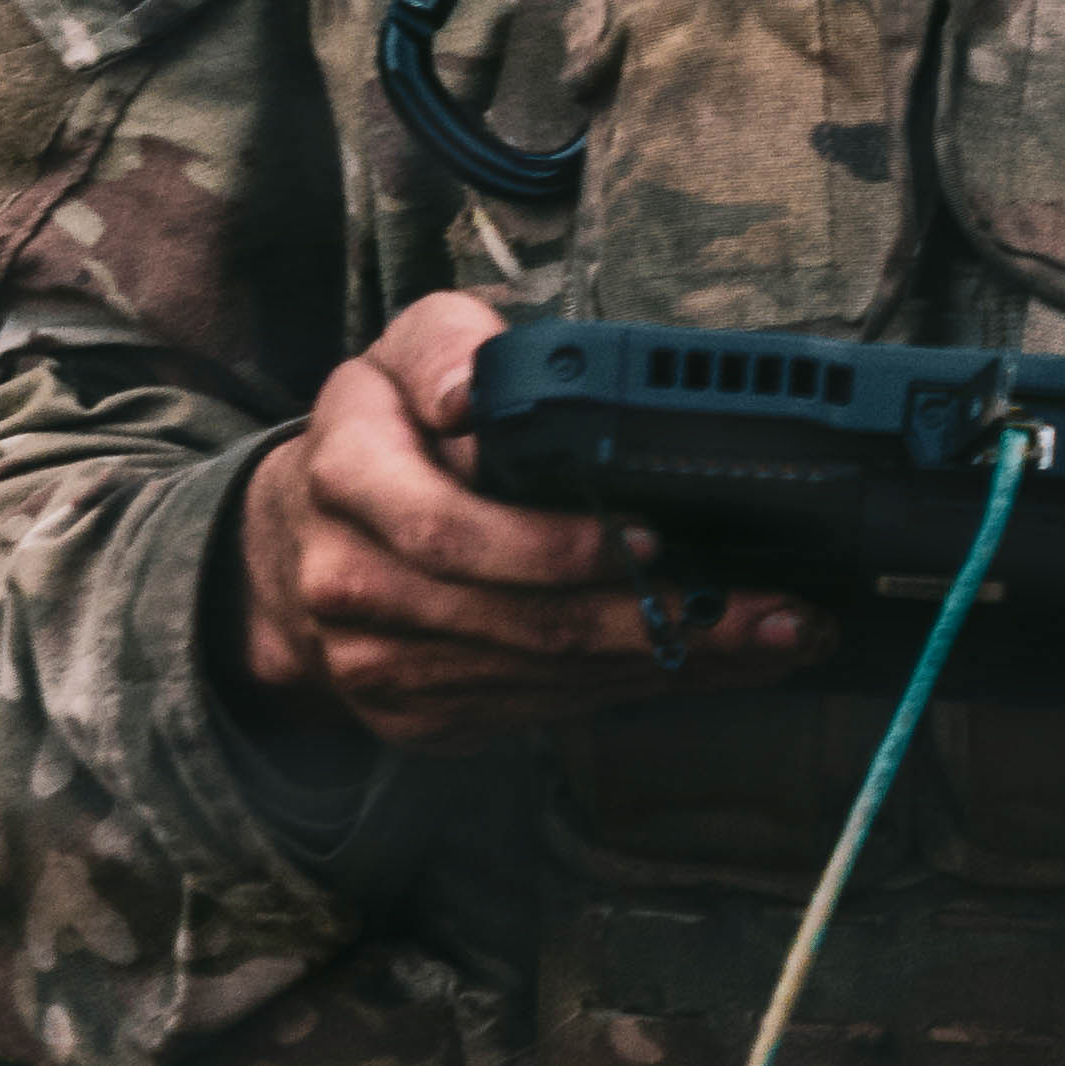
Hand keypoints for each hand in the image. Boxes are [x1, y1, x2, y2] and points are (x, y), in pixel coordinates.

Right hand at [221, 289, 822, 745]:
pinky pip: (540, 710)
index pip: (451, 529)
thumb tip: (467, 395)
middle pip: (521, 620)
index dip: (555, 545)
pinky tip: (707, 666)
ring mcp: (380, 666)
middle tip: (766, 608)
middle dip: (656, 621)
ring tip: (772, 635)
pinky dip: (633, 690)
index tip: (651, 540)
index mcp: (349, 479)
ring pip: (543, 677)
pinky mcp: (417, 717)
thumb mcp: (405, 354)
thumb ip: (451, 349)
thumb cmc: (383, 433)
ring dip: (670, 665)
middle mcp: (352, 583)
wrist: (293, 546)